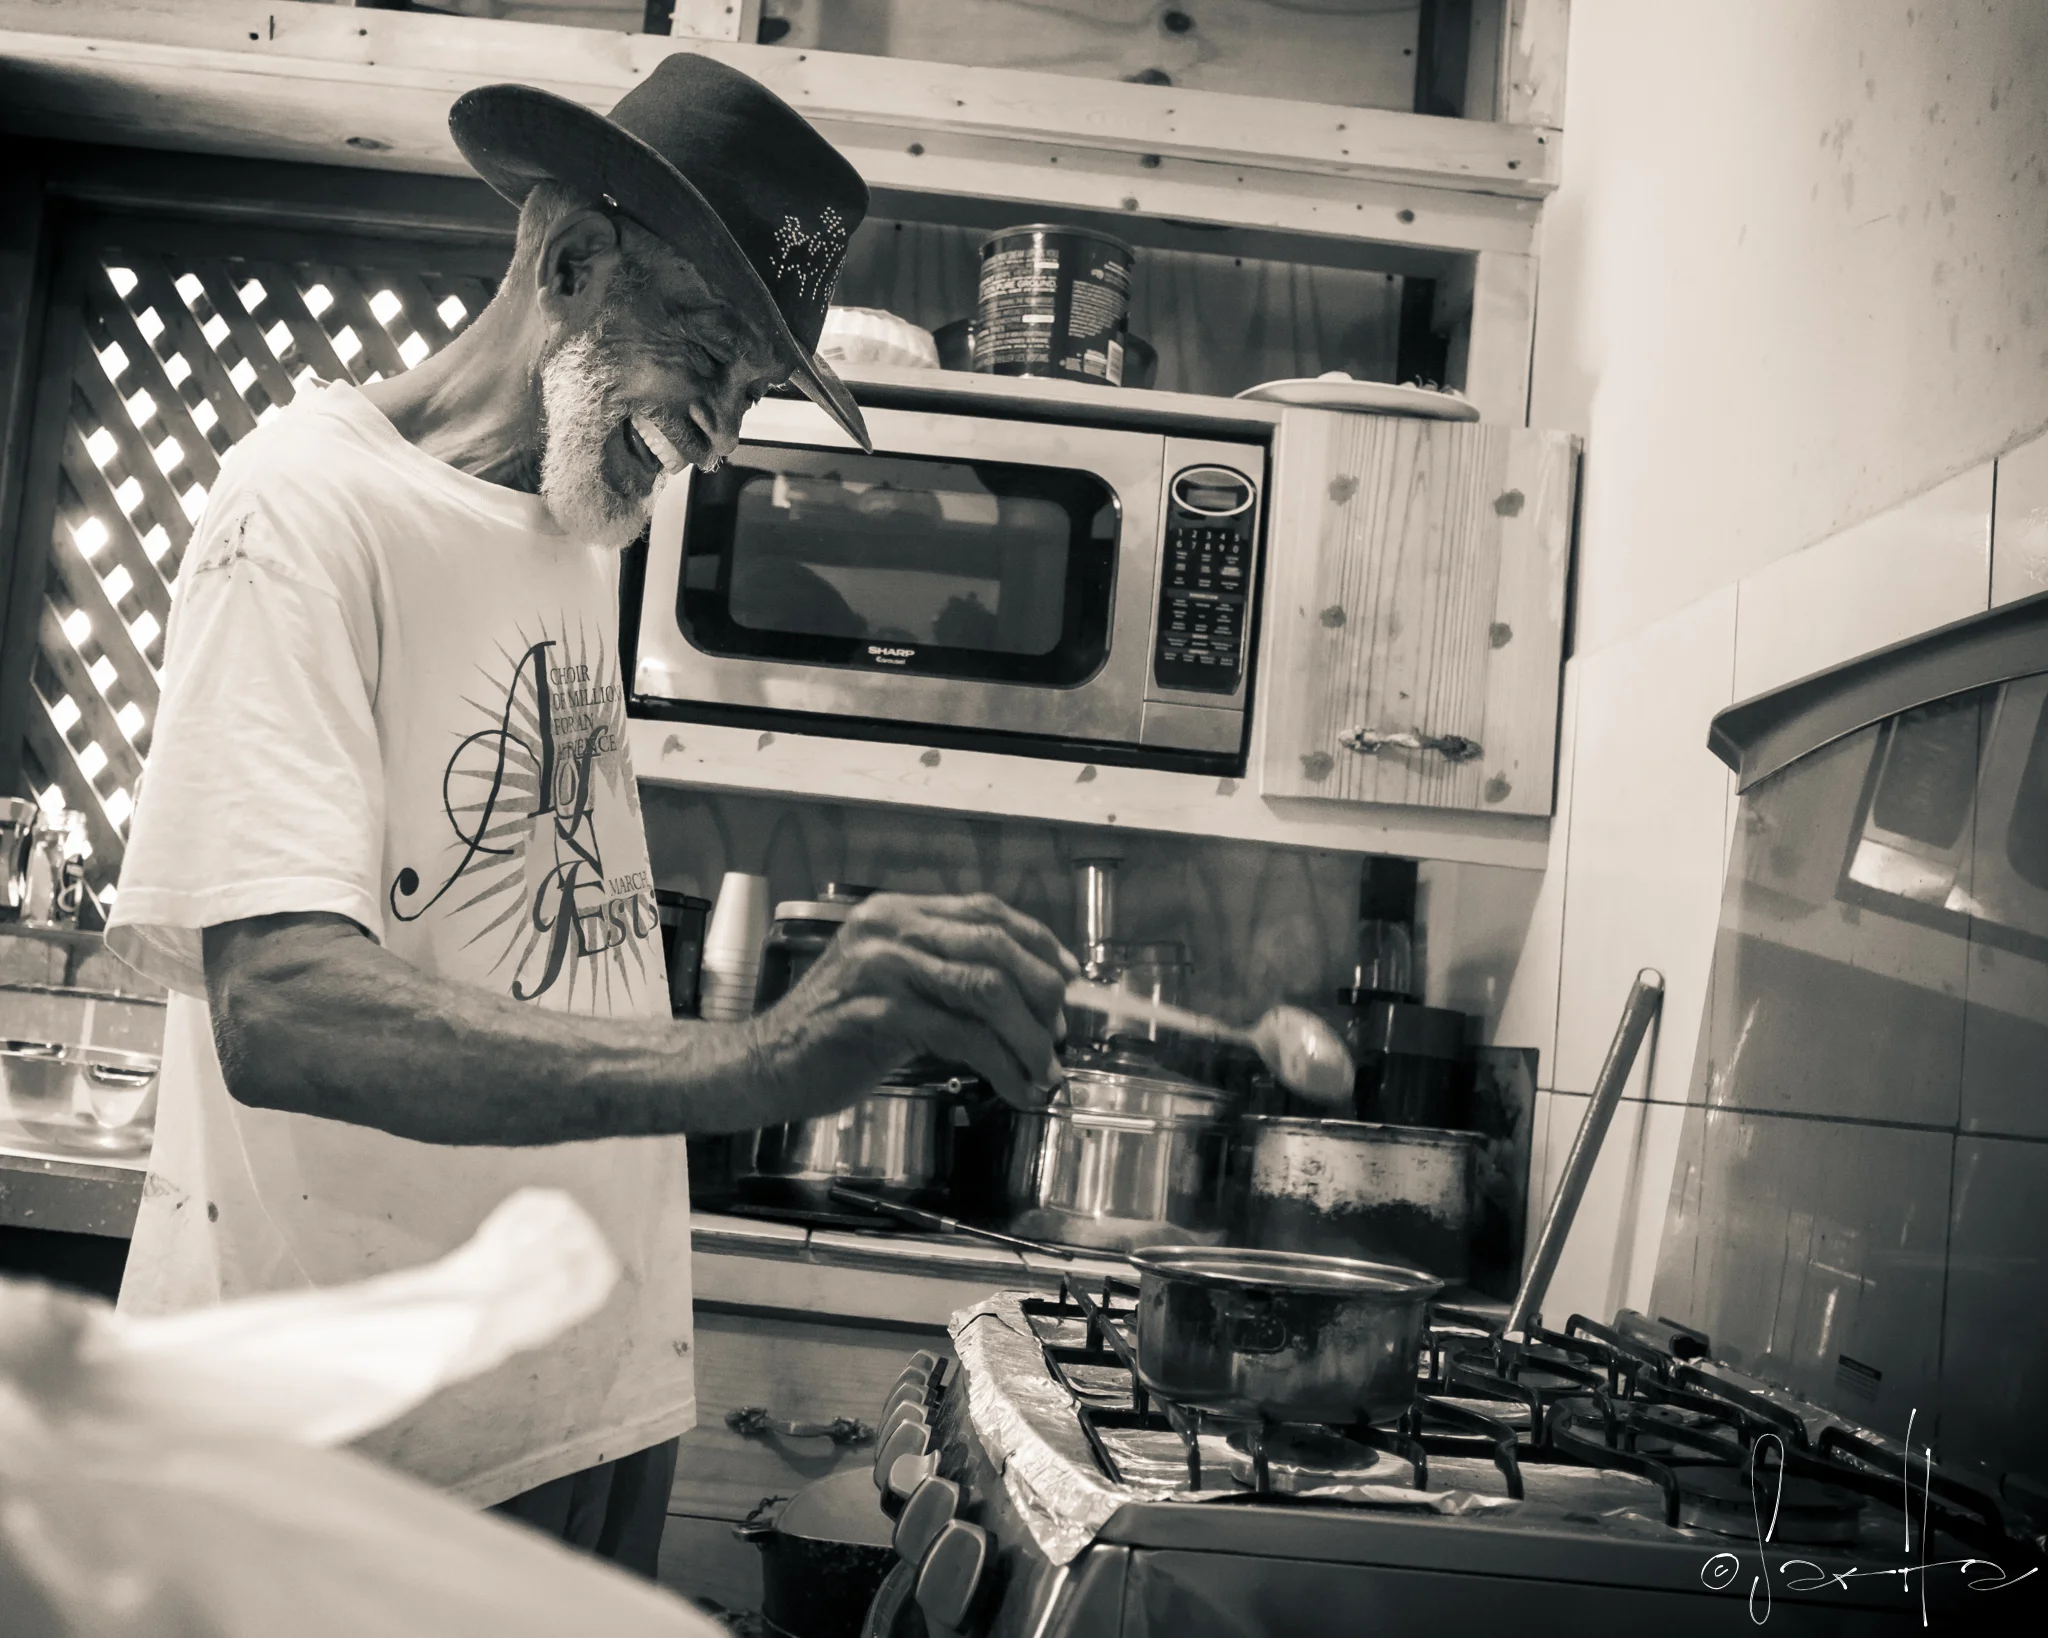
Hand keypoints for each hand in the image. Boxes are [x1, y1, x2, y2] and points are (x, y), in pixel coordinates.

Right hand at [766, 892, 1078, 1108]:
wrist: (764, 1063)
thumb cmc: (833, 1030)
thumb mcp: (891, 982)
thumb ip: (944, 972)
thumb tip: (1026, 994)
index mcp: (898, 912)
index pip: (987, 911)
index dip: (1039, 943)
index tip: (1070, 978)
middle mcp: (890, 928)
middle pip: (995, 945)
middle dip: (1042, 992)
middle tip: (1060, 1034)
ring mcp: (881, 967)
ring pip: (985, 988)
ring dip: (1028, 1034)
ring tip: (1045, 1069)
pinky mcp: (876, 1013)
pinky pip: (961, 1034)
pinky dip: (1001, 1063)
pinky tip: (1015, 1086)